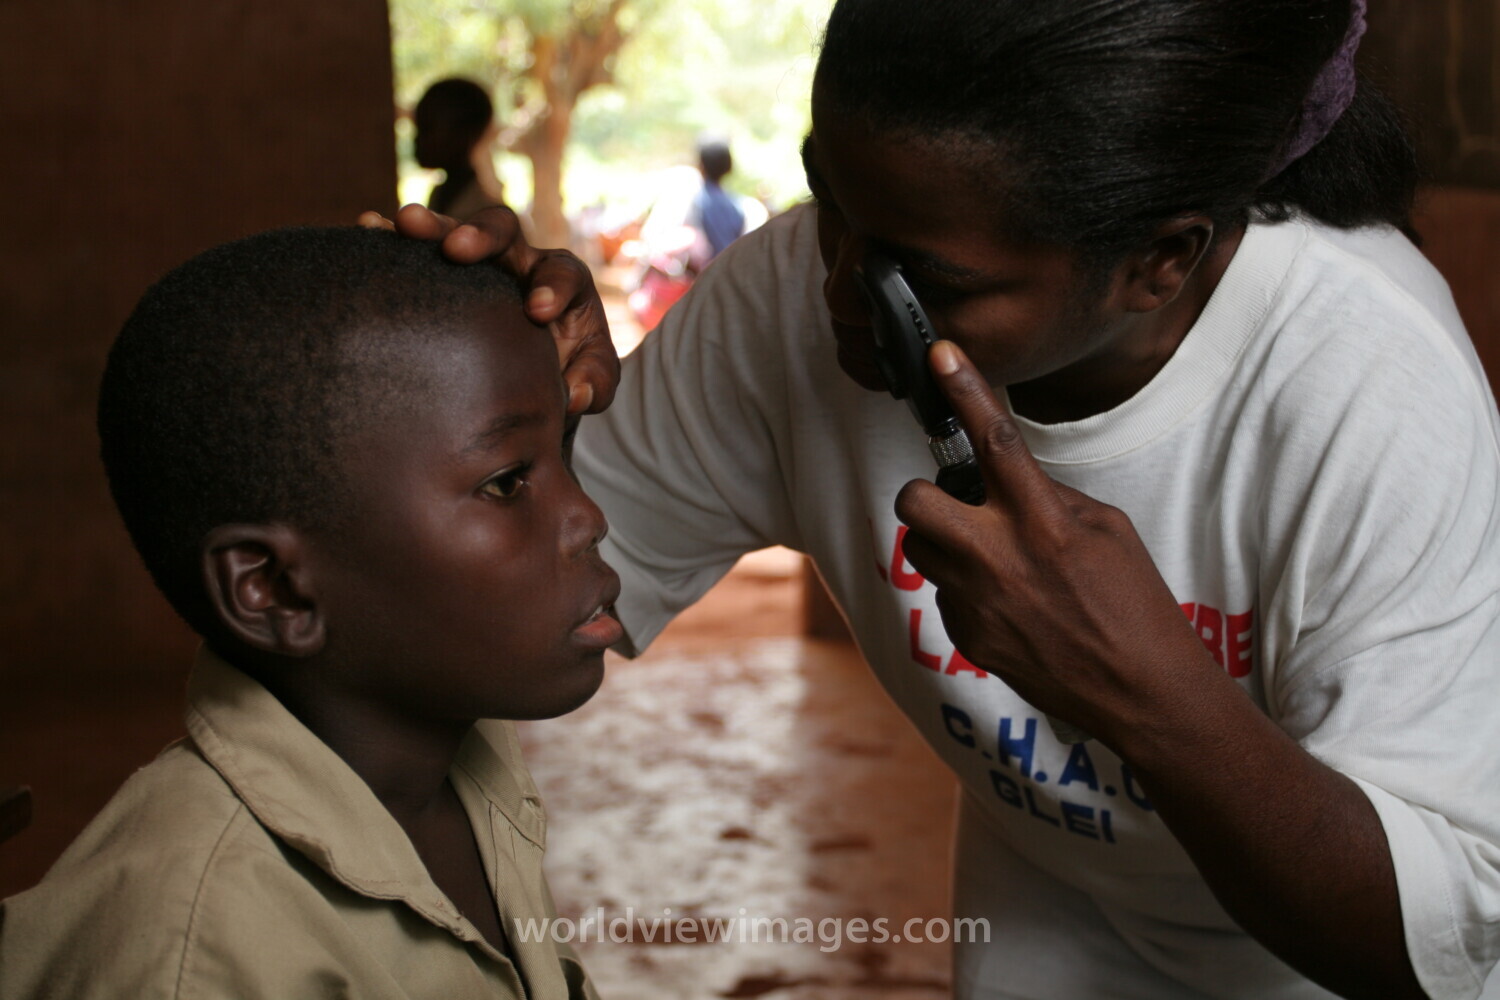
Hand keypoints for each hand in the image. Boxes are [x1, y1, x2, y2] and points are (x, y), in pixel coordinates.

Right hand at [360, 204, 618, 414]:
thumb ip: (594, 386)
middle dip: (482, 235)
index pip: (563, 273)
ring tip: (400, 223)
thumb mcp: (591, 383)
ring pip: (452, 231)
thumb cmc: (568, 374)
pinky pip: (413, 250)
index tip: (538, 311)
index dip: (551, 287)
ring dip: (429, 226)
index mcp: (562, 282)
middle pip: (505, 230)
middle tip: (458, 249)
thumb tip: (575, 396)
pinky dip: (391, 239)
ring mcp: (476, 265)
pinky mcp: (439, 275)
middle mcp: (519, 262)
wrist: (531, 382)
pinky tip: (365, 228)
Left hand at [893, 341, 1215, 742]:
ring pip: (919, 547)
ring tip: (985, 555)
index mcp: (1043, 520)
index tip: (940, 354)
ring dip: (940, 540)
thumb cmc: (1133, 605)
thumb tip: (1012, 481)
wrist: (1139, 692)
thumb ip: (1052, 499)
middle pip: (915, 500)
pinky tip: (1007, 604)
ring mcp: (977, 600)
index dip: (965, 389)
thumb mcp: (1107, 530)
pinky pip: (942, 593)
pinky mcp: (967, 636)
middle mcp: (1000, 557)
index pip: (996, 439)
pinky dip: (965, 589)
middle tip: (953, 502)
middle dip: (924, 493)